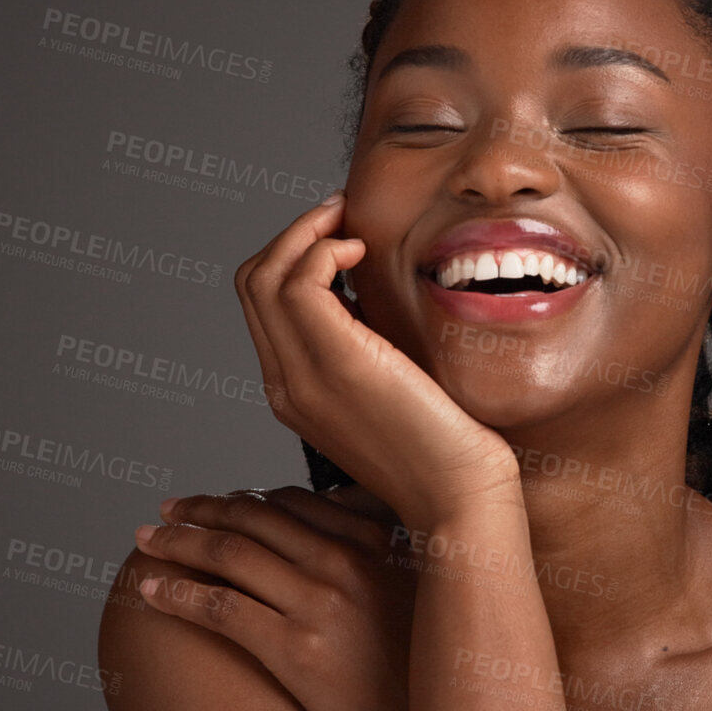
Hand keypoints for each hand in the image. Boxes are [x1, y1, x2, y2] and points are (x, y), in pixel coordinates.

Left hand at [131, 487, 417, 710]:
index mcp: (379, 540)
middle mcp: (348, 560)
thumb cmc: (431, 670)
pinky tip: (150, 591)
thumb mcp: (426, 592)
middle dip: (203, 510)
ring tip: (149, 541)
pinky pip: (220, 608)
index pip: (295, 501)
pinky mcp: (295, 649)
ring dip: (178, 542)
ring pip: (229, 553)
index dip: (248, 498)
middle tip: (169, 509)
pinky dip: (176, 593)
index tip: (222, 502)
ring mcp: (320, 602)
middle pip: (255, 517)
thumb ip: (385, 556)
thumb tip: (351, 534)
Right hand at [237, 190, 521, 526]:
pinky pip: (298, 284)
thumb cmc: (445, 447)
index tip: (337, 233)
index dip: (292, 255)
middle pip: (251, 282)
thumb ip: (368, 345)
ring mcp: (304, 376)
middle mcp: (286, 385)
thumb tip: (369, 292)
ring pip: (263, 276)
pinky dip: (323, 250)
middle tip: (339, 213)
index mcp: (296, 391)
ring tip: (348, 224)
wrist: (460, 497)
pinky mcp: (338, 364)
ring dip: (305, 232)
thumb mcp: (391, 386)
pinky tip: (362, 253)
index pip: (261, 304)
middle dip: (292, 233)